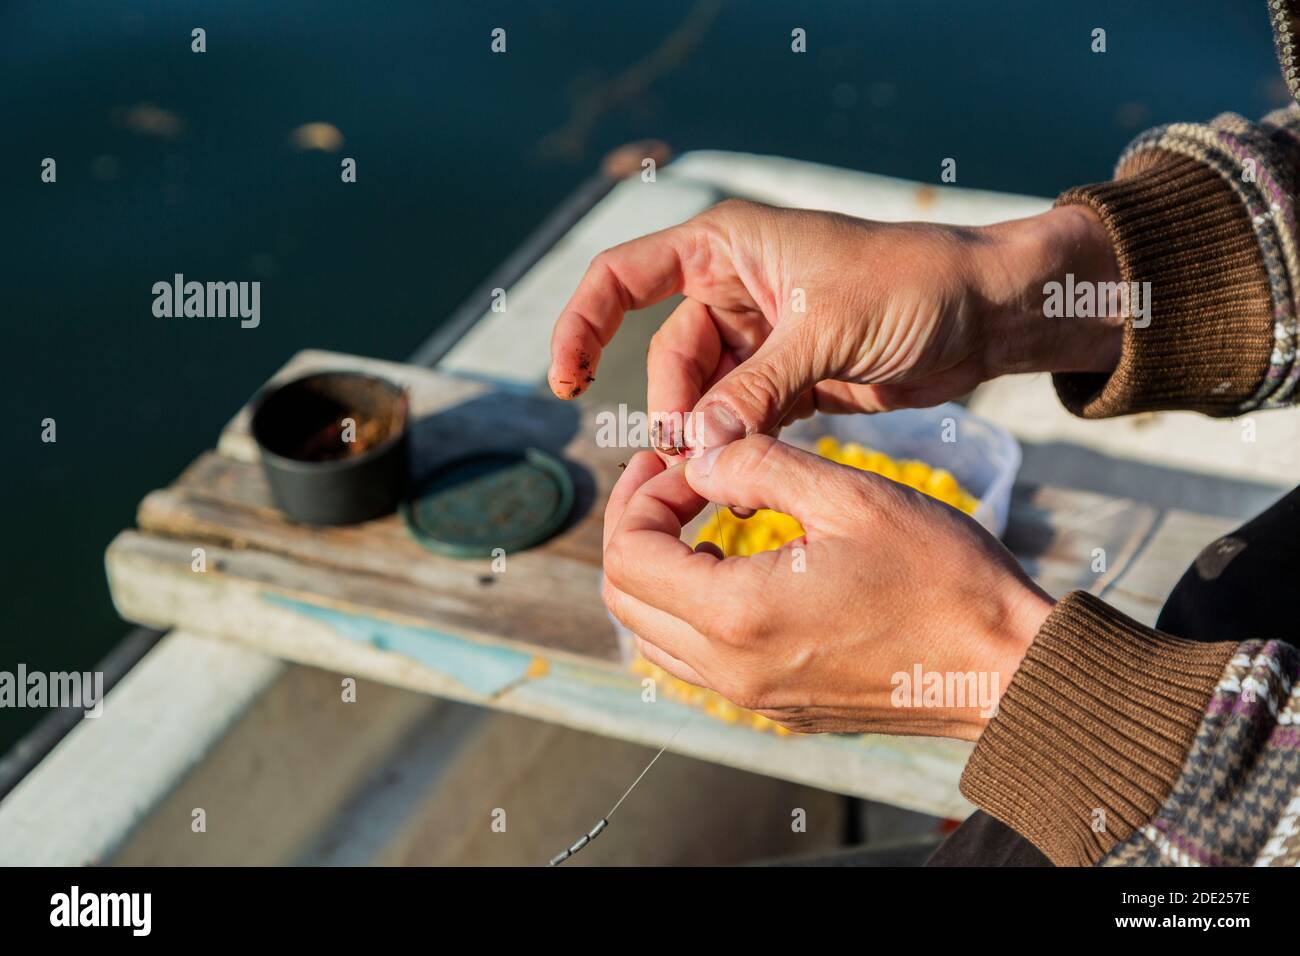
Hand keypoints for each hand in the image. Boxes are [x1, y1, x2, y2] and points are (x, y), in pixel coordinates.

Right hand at [549, 199, 1121, 452]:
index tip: (567, 382)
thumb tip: (694, 447)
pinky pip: (739, 414)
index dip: (583, 325)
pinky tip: (733, 477)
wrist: (987, 312)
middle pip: (667, 355)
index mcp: (726, 246)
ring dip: (704, 434)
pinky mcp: (788, 378)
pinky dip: (734, 445)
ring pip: (702, 394)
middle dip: (672, 407)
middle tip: (690, 458)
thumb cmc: (915, 287)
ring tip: (714, 474)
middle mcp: (733, 287)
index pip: (622, 276)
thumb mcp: (826, 331)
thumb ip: (754, 389)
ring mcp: (760, 337)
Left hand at [601, 436, 1054, 739]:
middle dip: (636, 529)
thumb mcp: (850, 496)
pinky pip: (699, 661)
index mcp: (738, 615)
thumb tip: (698, 457)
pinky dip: (692, 608)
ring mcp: (754, 697)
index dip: (640, 496)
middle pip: (625, 601)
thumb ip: (758, 466)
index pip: (628, 555)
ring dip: (658, 572)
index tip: (681, 462)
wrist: (1008, 670)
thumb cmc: (943, 579)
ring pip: (654, 637)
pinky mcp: (780, 707)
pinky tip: (737, 567)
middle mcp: (731, 669)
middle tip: (673, 480)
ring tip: (699, 520)